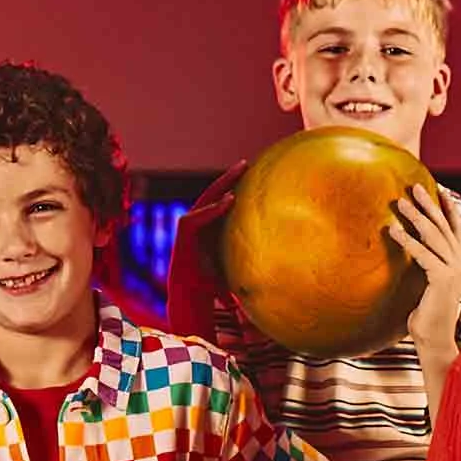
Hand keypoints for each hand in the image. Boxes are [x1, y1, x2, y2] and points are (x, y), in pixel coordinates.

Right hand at [165, 160, 245, 338]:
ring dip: (222, 185)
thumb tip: (277, 277)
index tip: (252, 176)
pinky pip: (197, 216)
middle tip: (246, 164)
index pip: (222, 202)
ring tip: (238, 172)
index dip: (235, 188)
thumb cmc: (211, 286)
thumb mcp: (235, 271)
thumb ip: (248, 267)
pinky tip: (229, 201)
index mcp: (210, 228)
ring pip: (206, 200)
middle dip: (230, 178)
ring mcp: (190, 227)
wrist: (190, 297)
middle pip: (215, 194)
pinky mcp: (183, 233)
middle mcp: (200, 224)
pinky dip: (213, 209)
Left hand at [385, 184, 460, 352]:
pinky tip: (392, 231)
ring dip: (415, 217)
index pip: (455, 229)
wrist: (434, 340)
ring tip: (399, 203)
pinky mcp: (442, 279)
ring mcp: (453, 270)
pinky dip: (406, 240)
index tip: (439, 190)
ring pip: (433, 236)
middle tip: (415, 187)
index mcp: (458, 263)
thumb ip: (426, 267)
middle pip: (443, 226)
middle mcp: (459, 263)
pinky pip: (422, 254)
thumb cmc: (426, 315)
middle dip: (429, 205)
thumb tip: (411, 253)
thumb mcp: (427, 285)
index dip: (448, 208)